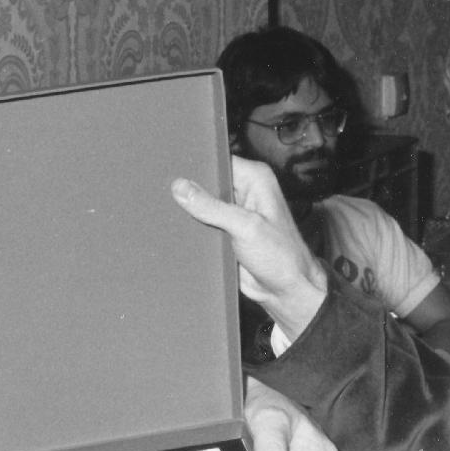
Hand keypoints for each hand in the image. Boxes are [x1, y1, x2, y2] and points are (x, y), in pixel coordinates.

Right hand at [172, 159, 327, 338]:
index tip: (170, 168)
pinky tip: (175, 228)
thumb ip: (212, 207)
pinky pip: (202, 222)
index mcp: (255, 179)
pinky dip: (191, 227)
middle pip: (206, 181)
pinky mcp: (225, 230)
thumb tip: (181, 188)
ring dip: (188, 211)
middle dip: (188, 189)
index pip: (218, 160)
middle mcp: (244, 191)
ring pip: (201, 203)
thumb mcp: (246, 227)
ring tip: (165, 210)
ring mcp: (234, 211)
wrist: (286, 291)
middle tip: (163, 192)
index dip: (195, 164)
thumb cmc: (282, 257)